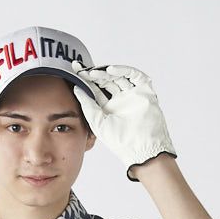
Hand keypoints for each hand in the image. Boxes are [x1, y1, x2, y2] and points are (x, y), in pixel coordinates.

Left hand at [70, 61, 177, 181]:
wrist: (140, 149)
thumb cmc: (120, 141)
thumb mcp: (97, 122)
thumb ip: (87, 105)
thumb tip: (76, 88)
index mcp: (108, 109)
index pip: (96, 90)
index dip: (86, 80)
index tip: (75, 71)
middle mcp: (120, 100)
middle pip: (106, 81)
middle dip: (94, 74)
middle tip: (82, 69)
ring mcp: (132, 95)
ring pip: (118, 76)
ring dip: (105, 72)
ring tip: (93, 72)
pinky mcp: (144, 91)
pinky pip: (134, 75)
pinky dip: (122, 70)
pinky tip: (110, 70)